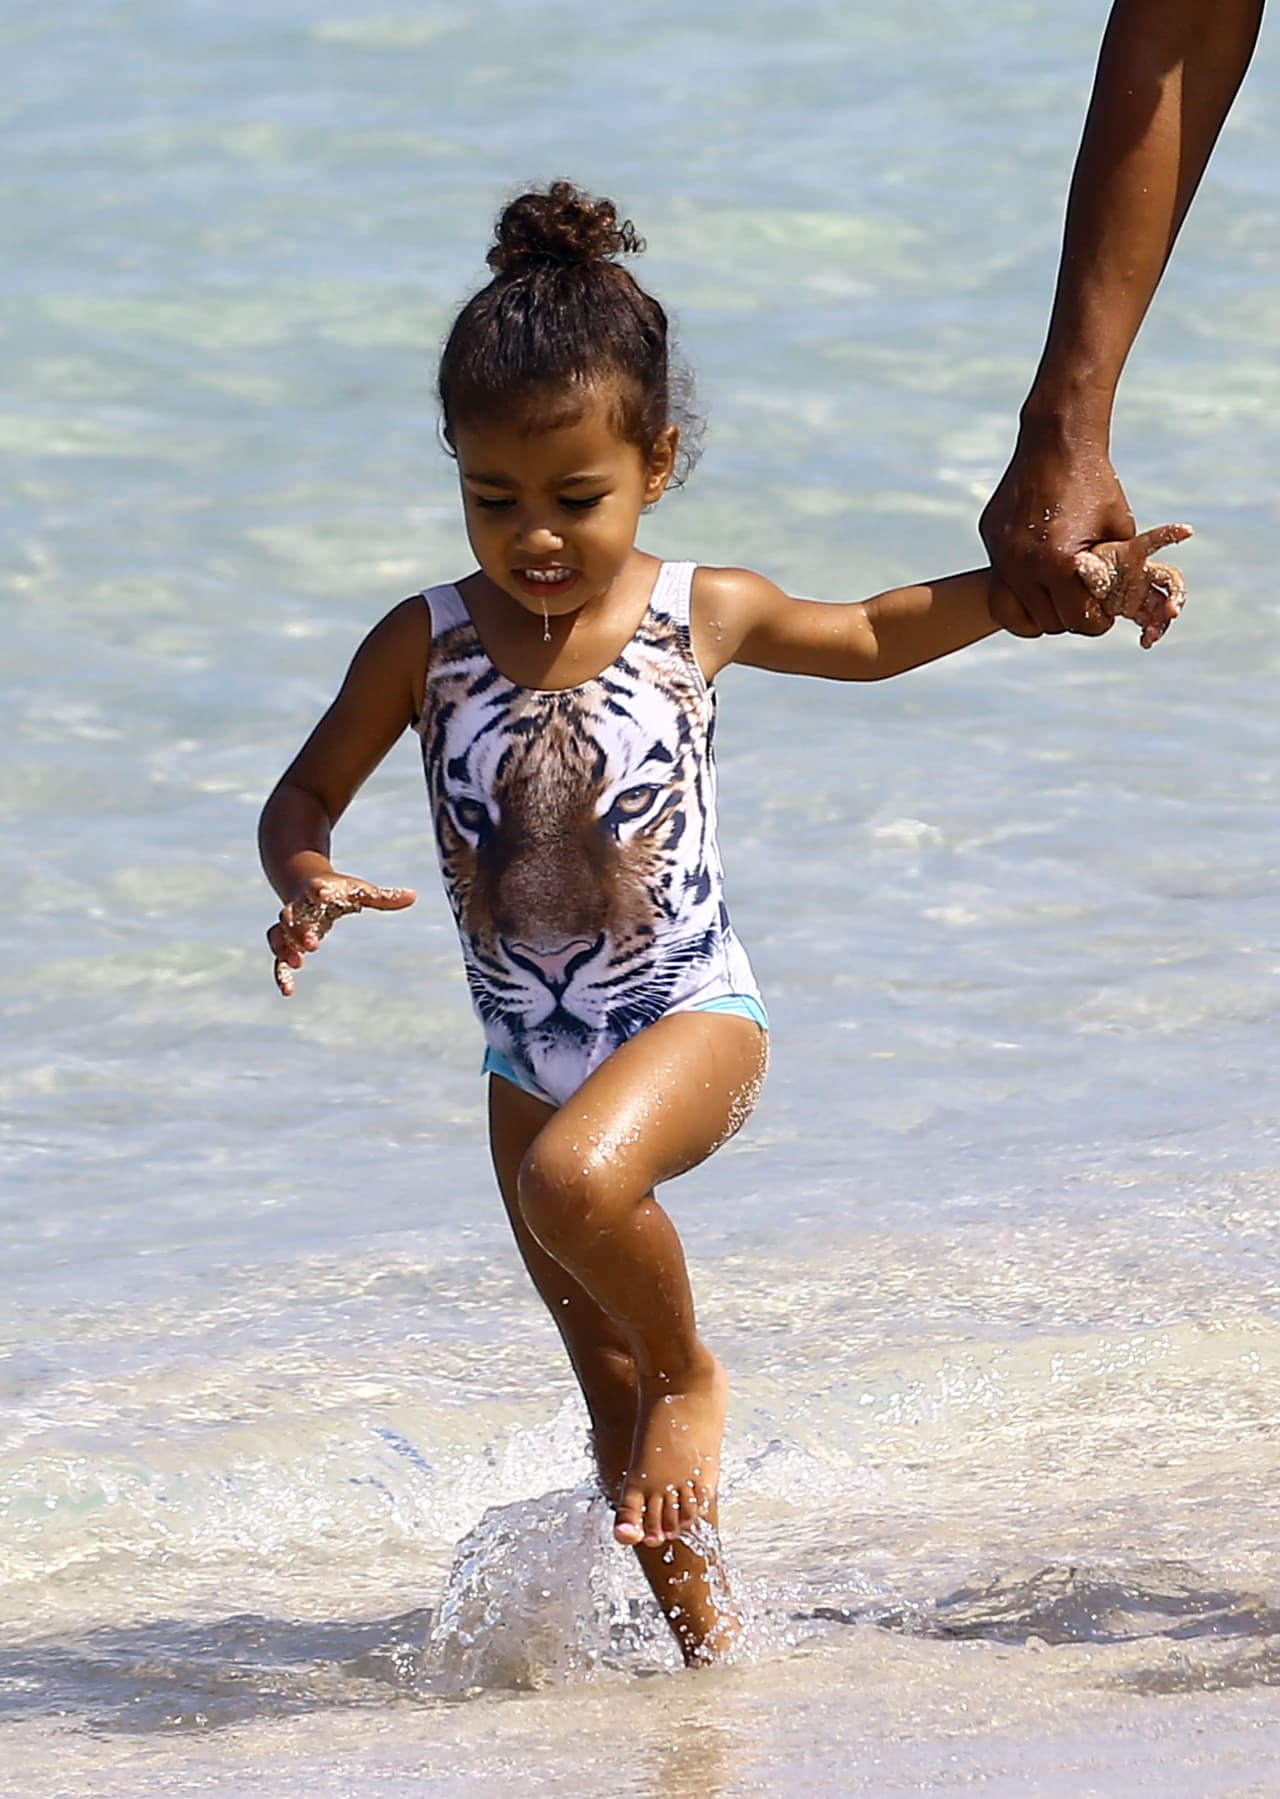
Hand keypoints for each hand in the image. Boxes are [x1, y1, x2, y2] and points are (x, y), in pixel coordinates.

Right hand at [267, 873, 415, 995]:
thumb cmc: (336, 888)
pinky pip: (278, 956)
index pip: (316, 889)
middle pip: (291, 915)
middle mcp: (299, 906)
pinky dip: (280, 973)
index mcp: (317, 890)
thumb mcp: (360, 891)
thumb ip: (384, 897)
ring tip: (298, 964)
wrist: (303, 881)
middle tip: (314, 944)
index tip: (325, 893)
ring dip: (285, 947)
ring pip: (278, 934)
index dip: (319, 891)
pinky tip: (288, 991)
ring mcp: (290, 924)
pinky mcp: (287, 939)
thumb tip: (414, 896)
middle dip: (299, 929)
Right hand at [980, 428, 1136, 636]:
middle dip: (1069, 617)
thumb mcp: (1118, 532)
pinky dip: (1021, 585)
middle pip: (1048, 623)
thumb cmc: (1096, 485)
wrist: (1056, 442)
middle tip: (1082, 603)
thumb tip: (1115, 606)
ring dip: (1040, 609)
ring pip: (1015, 613)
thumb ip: (1115, 573)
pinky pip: (1001, 583)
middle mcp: (1022, 565)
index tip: (1103, 615)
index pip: (1078, 621)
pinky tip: (1039, 573)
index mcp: (1059, 564)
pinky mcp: (990, 540)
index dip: (1097, 622)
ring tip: (1058, 596)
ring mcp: (1000, 554)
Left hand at [1074, 522, 1192, 649]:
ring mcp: (1143, 592)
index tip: (1188, 531)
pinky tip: (1145, 643)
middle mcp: (1144, 573)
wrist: (1083, 583)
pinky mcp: (1138, 609)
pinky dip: (1150, 632)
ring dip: (1162, 621)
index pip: (1154, 541)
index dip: (1170, 534)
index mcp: (1133, 554)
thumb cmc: (1086, 565)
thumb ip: (1088, 567)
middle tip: (1172, 611)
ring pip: (1162, 606)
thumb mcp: (1085, 564)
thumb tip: (1080, 564)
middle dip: (1176, 595)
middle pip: (1171, 580)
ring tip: (1150, 636)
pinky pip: (1151, 621)